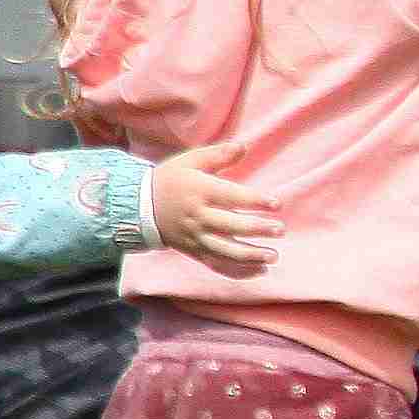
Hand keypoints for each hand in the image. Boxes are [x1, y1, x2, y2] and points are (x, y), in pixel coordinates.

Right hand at [144, 146, 279, 273]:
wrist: (139, 206)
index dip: (255, 201)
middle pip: (230, 227)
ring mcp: (195, 237)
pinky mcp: (193, 251)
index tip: (276, 204)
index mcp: (200, 192)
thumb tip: (243, 146)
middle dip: (257, 230)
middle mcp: (198, 217)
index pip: (232, 198)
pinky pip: (216, 264)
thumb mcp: (190, 161)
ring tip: (273, 256)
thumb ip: (218, 155)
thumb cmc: (171, 180)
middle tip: (280, 230)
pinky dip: (237, 271)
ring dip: (250, 256)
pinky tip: (259, 271)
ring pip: (224, 251)